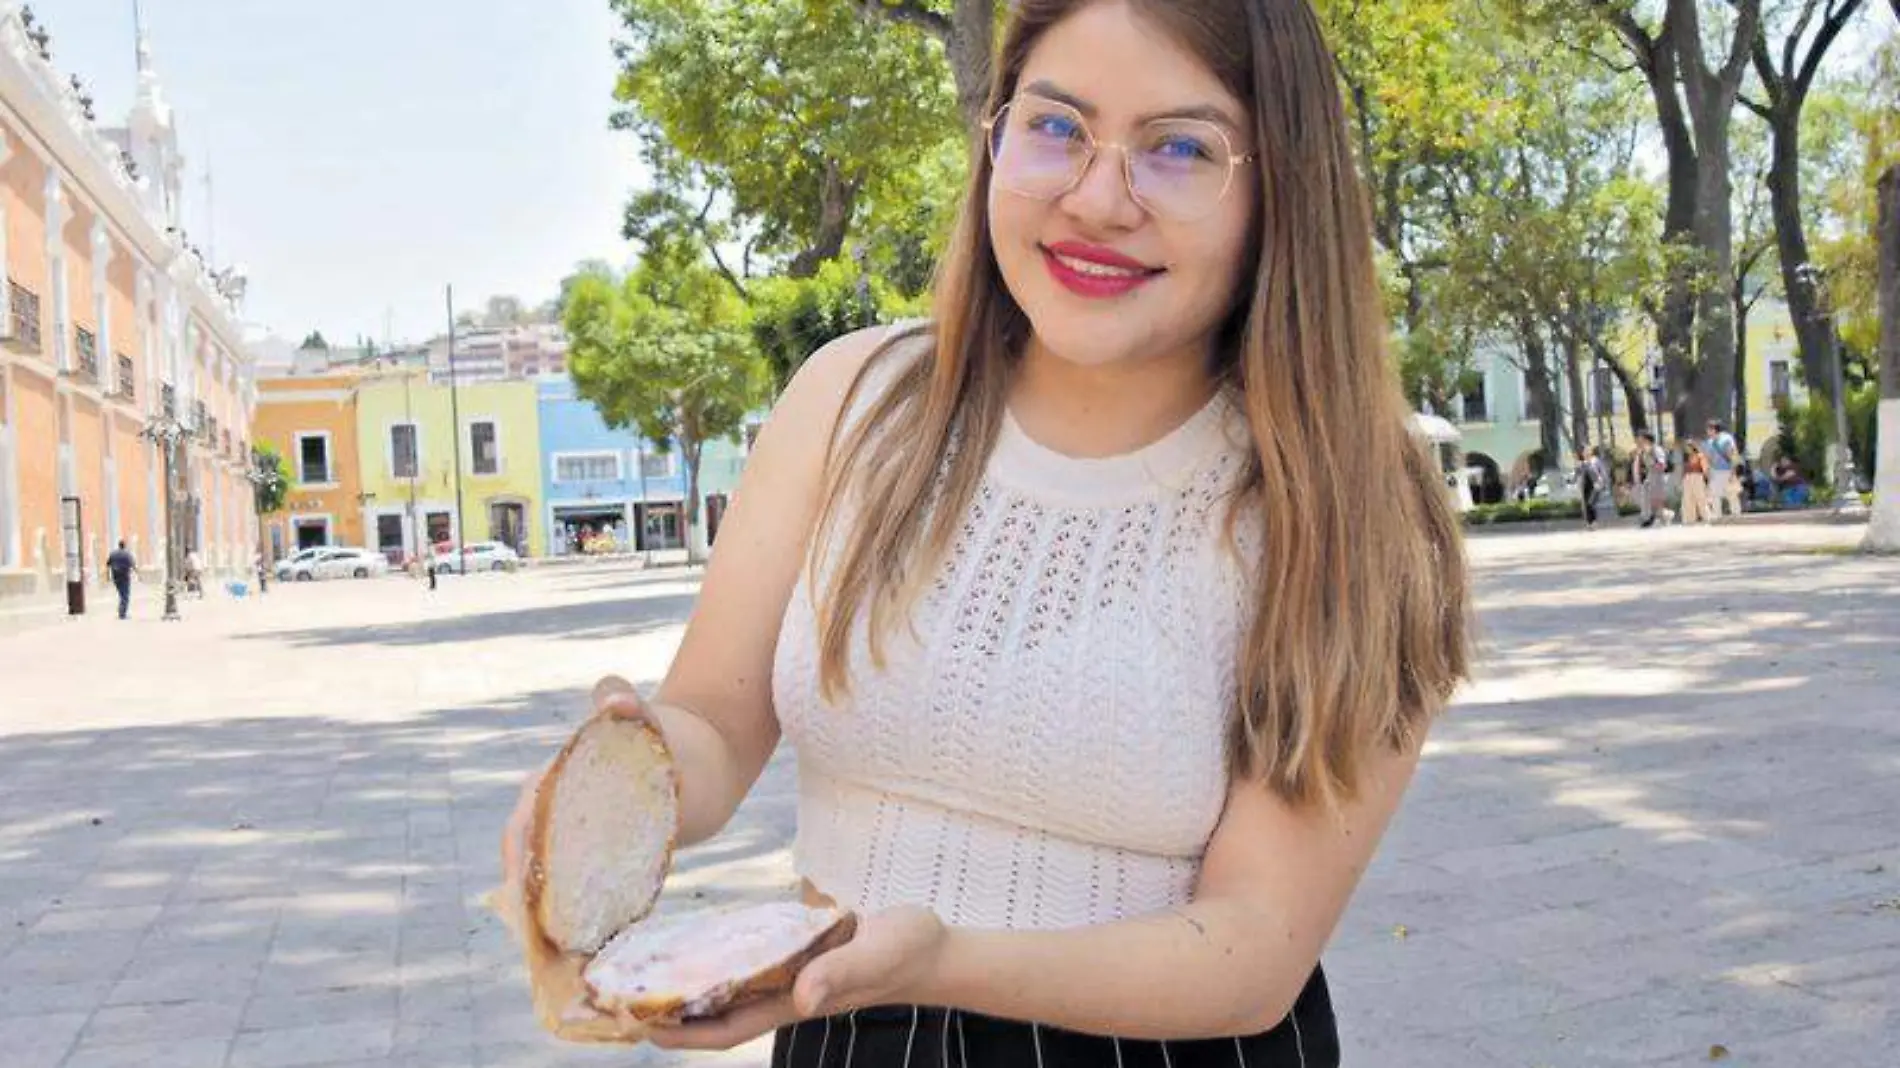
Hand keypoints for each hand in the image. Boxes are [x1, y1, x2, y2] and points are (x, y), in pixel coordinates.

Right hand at [496, 675, 658, 939]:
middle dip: (533, 898)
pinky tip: (598, 942)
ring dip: (555, 913)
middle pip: (533, 863)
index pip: (523, 823)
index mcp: (558, 781)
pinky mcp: (607, 861)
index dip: (519, 858)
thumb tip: (616, 698)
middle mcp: (560, 814)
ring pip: (558, 882)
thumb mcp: (650, 722)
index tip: (525, 891)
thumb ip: (632, 710)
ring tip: (566, 947)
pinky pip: (588, 890)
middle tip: (548, 933)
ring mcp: (582, 840)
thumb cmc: (666, 734)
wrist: (703, 754)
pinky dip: (588, 914)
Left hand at [649, 906, 949, 1051]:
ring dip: (686, 984)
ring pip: (725, 988)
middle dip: (668, 1012)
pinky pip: (744, 960)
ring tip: (640, 968)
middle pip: (714, 1013)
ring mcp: (787, 974)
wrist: (928, 947)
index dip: (683, 1033)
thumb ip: (840, 973)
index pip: (726, 1028)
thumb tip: (803, 999)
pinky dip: (714, 957)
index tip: (639, 1027)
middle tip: (618, 996)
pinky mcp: (794, 953)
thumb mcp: (875, 956)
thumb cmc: (904, 952)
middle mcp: (782, 992)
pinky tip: (692, 942)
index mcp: (794, 1000)